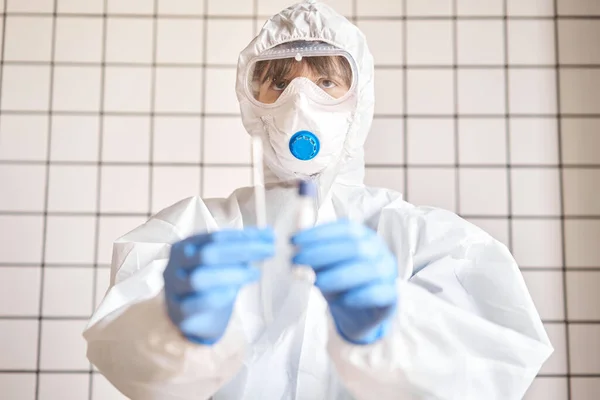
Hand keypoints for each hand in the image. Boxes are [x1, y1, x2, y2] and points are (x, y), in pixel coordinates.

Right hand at [163, 228, 274, 344]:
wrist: (192, 318)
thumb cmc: (212, 283)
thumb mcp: (225, 263)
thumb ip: (242, 250)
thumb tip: (269, 234)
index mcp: (186, 246)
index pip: (216, 237)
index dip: (244, 236)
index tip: (270, 237)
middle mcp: (175, 264)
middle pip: (209, 254)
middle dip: (242, 250)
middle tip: (270, 251)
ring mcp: (174, 288)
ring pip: (200, 279)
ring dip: (232, 275)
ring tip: (256, 274)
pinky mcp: (178, 312)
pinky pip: (196, 304)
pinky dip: (217, 297)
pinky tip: (234, 293)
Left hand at [292, 220, 397, 344]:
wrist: (356, 314)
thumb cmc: (338, 281)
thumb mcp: (321, 261)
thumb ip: (310, 241)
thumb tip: (299, 212)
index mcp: (363, 236)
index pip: (345, 228)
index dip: (319, 233)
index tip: (294, 240)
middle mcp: (378, 251)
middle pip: (354, 247)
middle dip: (322, 253)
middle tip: (296, 260)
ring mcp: (387, 273)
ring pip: (367, 269)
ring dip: (338, 276)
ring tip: (315, 282)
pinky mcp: (391, 297)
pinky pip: (379, 293)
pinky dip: (359, 296)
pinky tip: (340, 300)